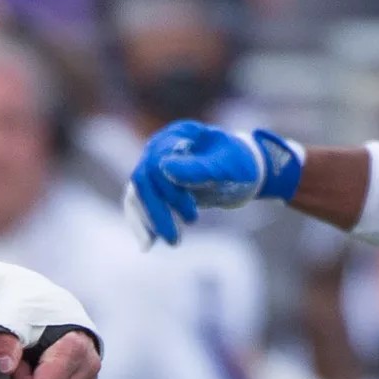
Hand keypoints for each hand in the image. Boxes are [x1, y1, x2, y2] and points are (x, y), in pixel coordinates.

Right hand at [124, 121, 305, 247]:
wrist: (242, 173)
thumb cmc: (239, 165)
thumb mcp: (227, 166)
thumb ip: (199, 167)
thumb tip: (164, 167)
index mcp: (179, 134)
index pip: (158, 163)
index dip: (170, 192)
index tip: (193, 216)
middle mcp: (160, 147)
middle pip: (143, 181)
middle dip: (157, 213)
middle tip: (176, 240)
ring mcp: (152, 166)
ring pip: (136, 195)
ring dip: (147, 222)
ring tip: (161, 244)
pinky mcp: (152, 186)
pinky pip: (137, 205)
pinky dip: (141, 225)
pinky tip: (148, 245)